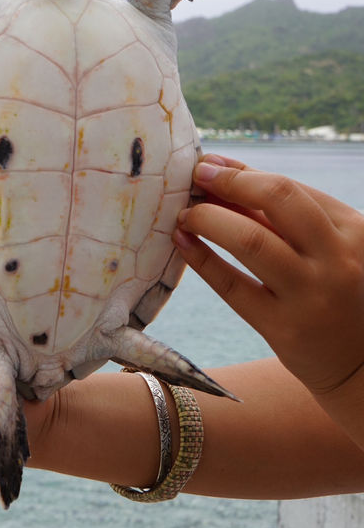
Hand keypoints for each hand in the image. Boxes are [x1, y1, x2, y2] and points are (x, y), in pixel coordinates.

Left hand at [173, 154, 363, 401]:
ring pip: (250, 240)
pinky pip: (232, 285)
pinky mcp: (284, 329)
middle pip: (277, 199)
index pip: (288, 188)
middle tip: (195, 176)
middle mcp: (337, 258)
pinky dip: (202, 258)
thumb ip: (282, 210)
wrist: (360, 364)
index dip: (240, 172)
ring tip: (185, 214)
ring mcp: (311, 294)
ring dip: (209, 218)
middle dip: (229, 182)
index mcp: (352, 229)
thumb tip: (221, 167)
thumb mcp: (326, 245)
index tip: (208, 164)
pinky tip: (182, 241)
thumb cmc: (333, 287)